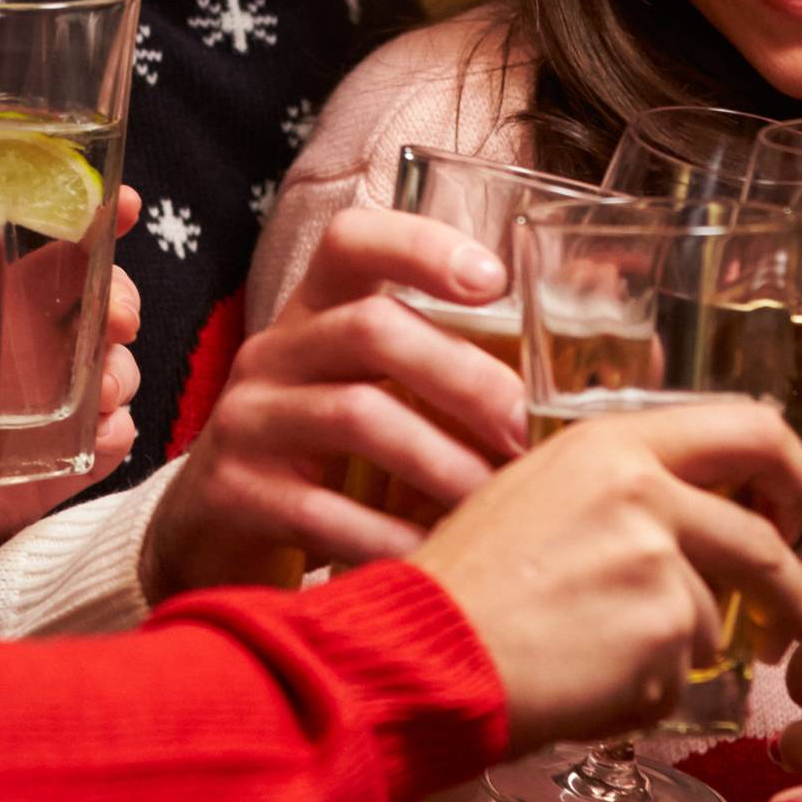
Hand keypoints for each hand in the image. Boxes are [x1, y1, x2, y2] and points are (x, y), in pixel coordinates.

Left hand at [0, 194, 143, 581]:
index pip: (30, 252)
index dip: (83, 223)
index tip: (118, 205)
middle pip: (83, 315)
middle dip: (116, 302)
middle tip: (113, 313)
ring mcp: (10, 422)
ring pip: (98, 383)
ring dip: (117, 374)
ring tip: (101, 382)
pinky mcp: (14, 486)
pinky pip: (83, 460)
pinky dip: (109, 442)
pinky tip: (104, 431)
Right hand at [138, 205, 529, 598]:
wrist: (213, 538)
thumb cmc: (326, 459)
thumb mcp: (374, 394)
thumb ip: (450, 368)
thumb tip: (589, 340)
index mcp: (315, 312)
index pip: (353, 241)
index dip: (422, 246)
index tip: (494, 280)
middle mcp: (276, 351)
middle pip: (373, 328)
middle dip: (465, 377)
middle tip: (526, 431)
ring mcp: (246, 419)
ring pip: (356, 416)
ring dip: (442, 462)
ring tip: (496, 503)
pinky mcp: (230, 491)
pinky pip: (322, 510)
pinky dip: (390, 539)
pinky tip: (438, 560)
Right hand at [409, 399, 801, 752]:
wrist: (422, 650)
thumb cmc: (464, 582)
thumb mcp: (538, 491)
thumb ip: (624, 487)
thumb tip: (704, 509)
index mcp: (614, 443)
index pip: (754, 429)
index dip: (791, 477)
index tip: (787, 516)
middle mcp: (646, 490)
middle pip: (768, 543)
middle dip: (787, 593)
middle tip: (778, 619)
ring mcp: (659, 562)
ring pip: (716, 620)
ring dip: (675, 653)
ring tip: (595, 659)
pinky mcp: (662, 634)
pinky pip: (681, 676)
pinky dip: (644, 694)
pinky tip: (582, 685)